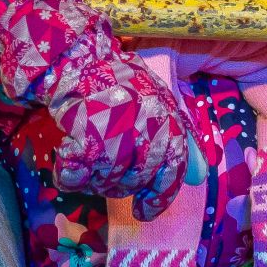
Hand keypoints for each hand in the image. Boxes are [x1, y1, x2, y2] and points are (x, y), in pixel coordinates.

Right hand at [0, 0, 190, 220]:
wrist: (70, 53)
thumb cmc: (110, 82)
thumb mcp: (154, 105)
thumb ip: (176, 139)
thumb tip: (201, 176)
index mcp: (165, 115)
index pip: (171, 167)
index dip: (159, 196)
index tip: (143, 212)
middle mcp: (145, 122)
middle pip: (135, 178)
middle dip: (118, 184)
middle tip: (101, 172)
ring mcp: (116, 126)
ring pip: (107, 179)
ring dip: (92, 179)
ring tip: (83, 160)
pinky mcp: (84, 129)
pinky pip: (77, 174)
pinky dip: (68, 173)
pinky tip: (66, 160)